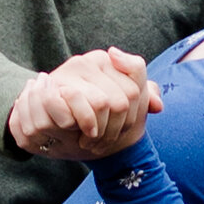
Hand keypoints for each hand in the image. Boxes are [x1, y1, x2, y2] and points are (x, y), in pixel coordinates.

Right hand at [8, 45, 161, 157]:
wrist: (45, 121)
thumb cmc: (87, 113)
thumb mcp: (117, 106)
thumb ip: (142, 98)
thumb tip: (158, 105)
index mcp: (108, 61)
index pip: (137, 87)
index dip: (134, 115)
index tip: (124, 129)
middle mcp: (90, 60)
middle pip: (124, 100)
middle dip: (117, 128)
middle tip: (105, 143)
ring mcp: (70, 70)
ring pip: (103, 103)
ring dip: (100, 130)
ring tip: (92, 141)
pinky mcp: (52, 86)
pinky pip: (76, 104)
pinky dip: (81, 125)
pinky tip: (78, 135)